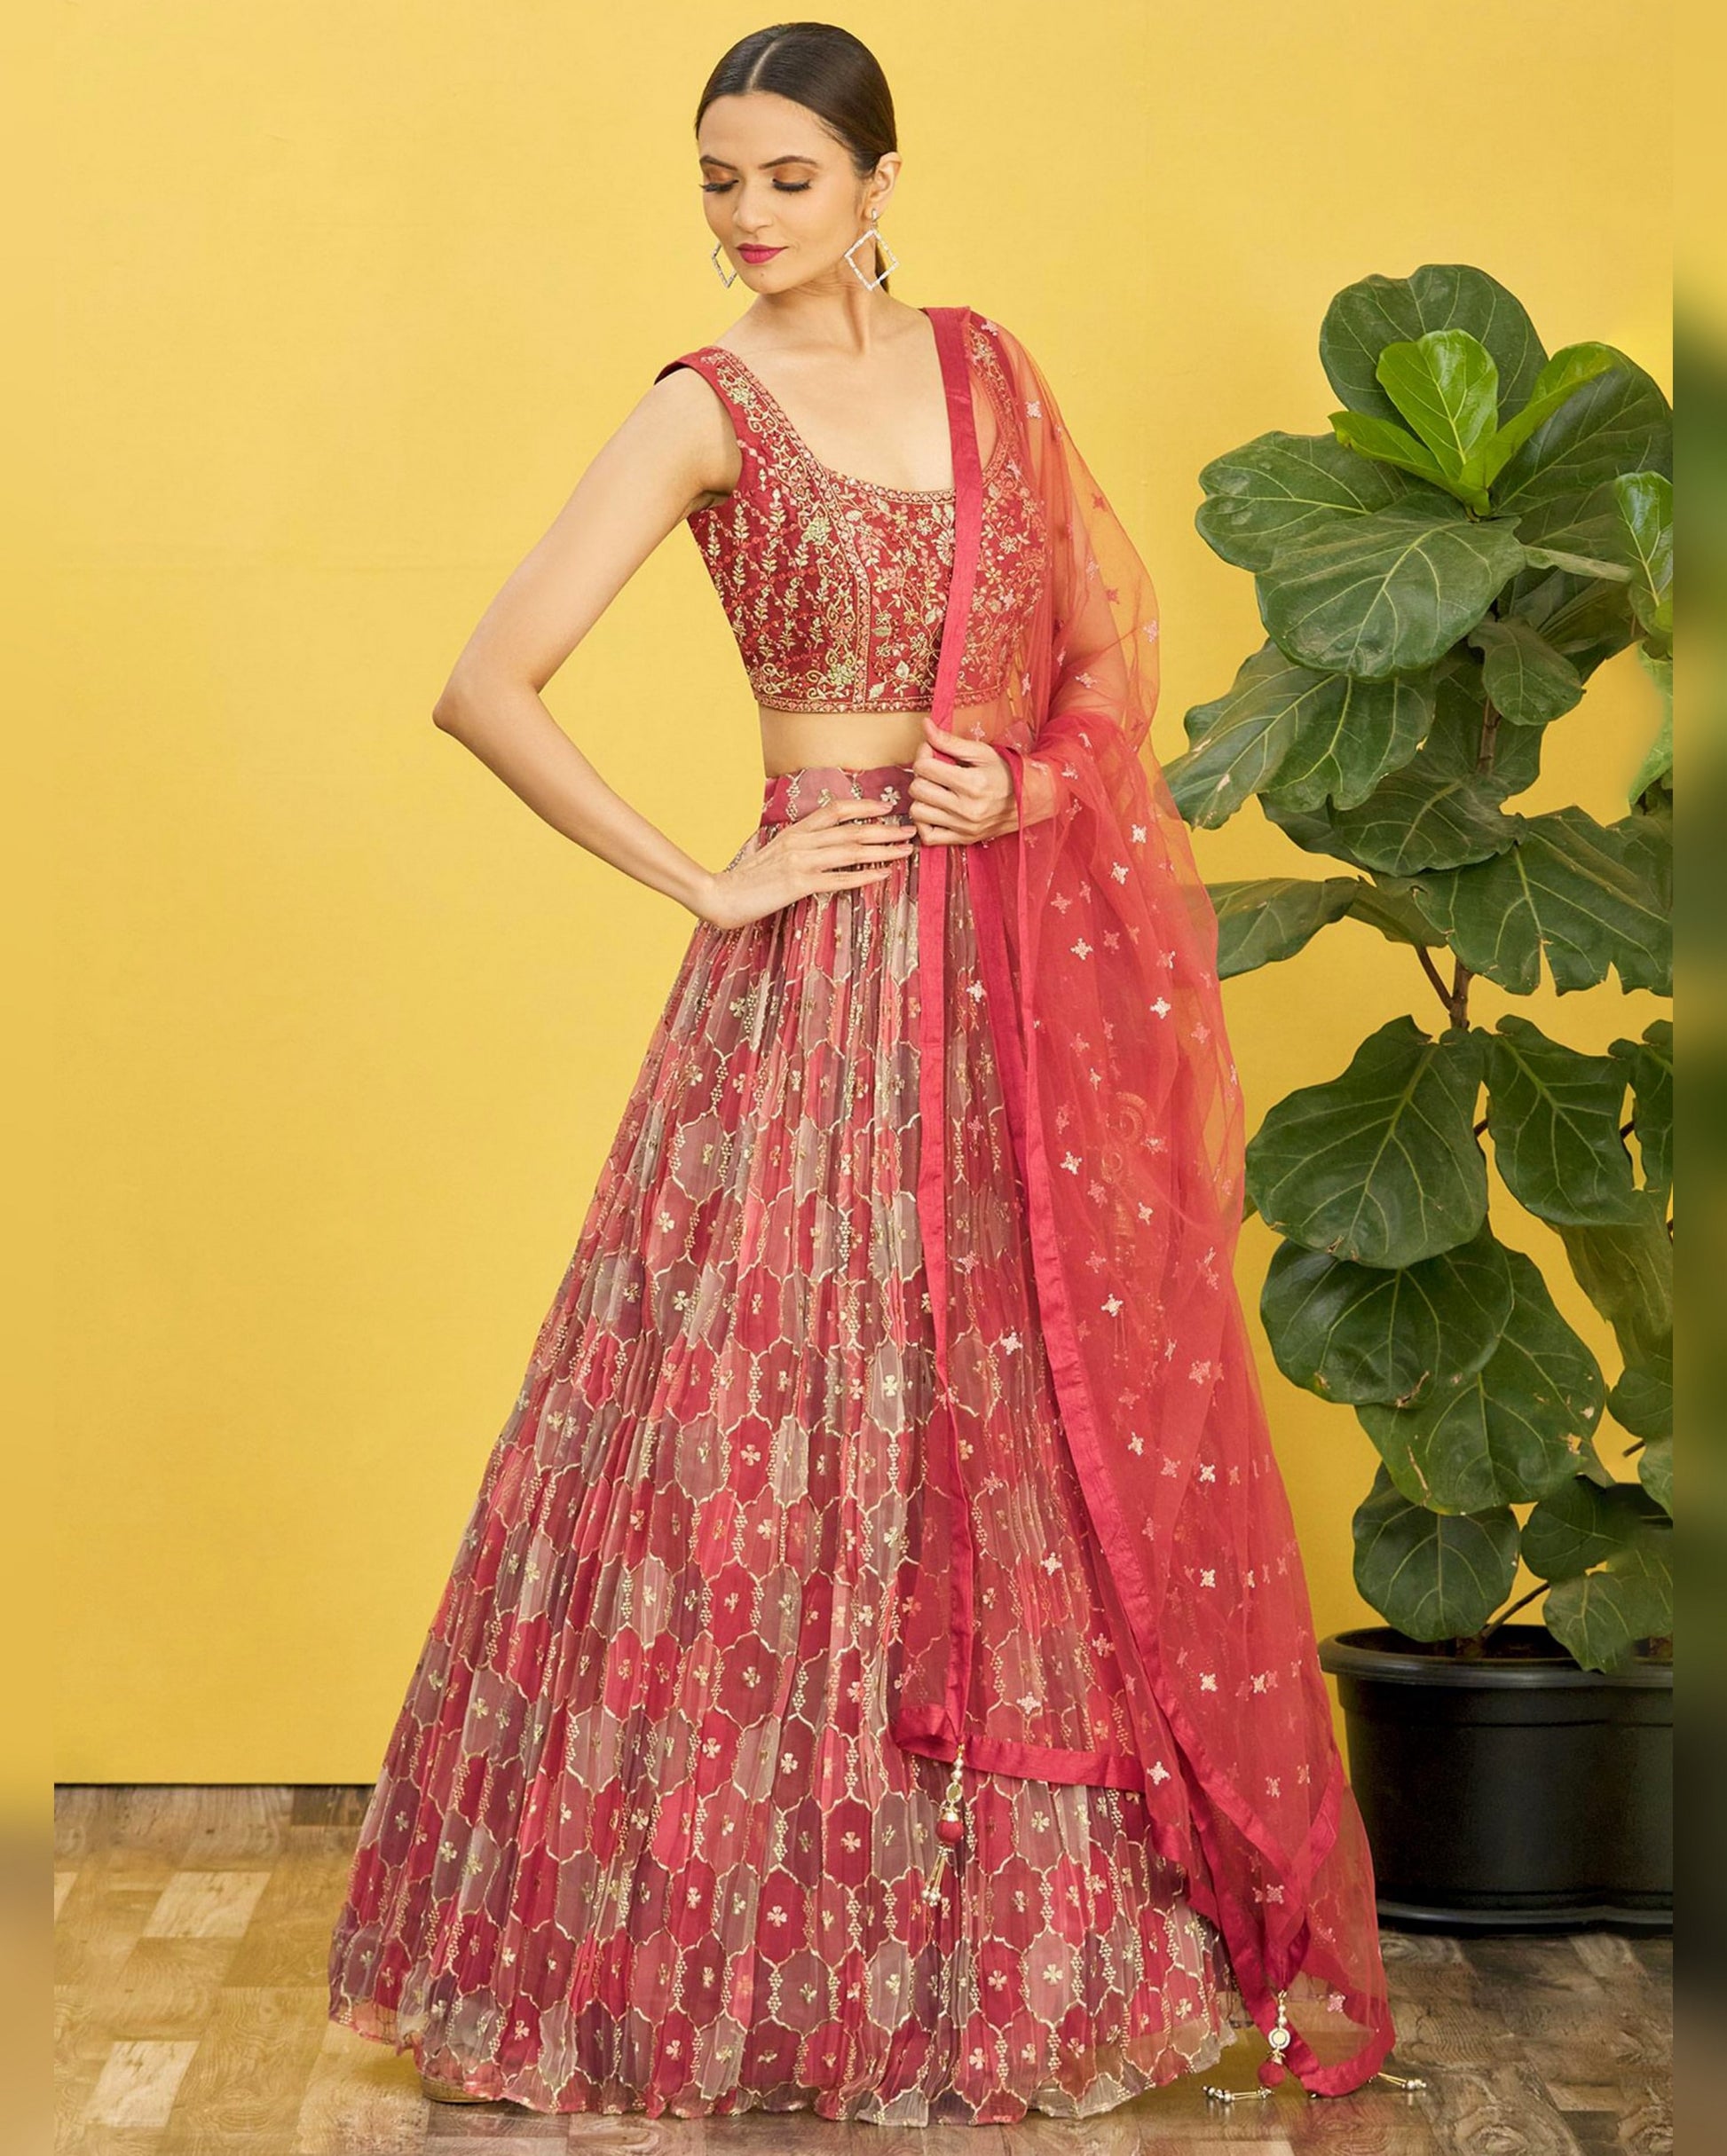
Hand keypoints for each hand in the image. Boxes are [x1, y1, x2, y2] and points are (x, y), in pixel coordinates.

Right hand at [697, 797, 916, 929]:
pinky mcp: (798, 884)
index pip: (835, 810)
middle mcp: (800, 841)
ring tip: (906, 850)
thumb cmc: (746, 879)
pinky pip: (838, 878)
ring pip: (850, 850)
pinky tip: (883, 874)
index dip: (864, 806)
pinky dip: (863, 875)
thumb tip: (818, 844)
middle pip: (851, 830)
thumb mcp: (772, 854)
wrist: (719, 895)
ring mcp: (800, 861)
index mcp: (795, 831)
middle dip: (885, 829)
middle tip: (911, 830)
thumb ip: (796, 846)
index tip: (887, 808)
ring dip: (882, 850)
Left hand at [906, 713, 1019, 844]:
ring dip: (921, 799)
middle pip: (918, 789)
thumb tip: (925, 725)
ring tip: (934, 790)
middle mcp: (966, 809)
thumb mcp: (982, 752)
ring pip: (917, 812)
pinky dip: (924, 823)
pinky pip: (928, 837)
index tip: (931, 751)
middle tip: (933, 770)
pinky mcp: (963, 839)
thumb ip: (950, 741)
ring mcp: (964, 827)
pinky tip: (934, 810)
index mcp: (972, 783)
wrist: (1031, 800)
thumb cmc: (1007, 773)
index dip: (923, 754)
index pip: (924, 768)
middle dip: (921, 775)